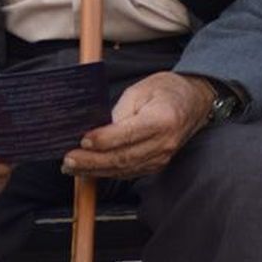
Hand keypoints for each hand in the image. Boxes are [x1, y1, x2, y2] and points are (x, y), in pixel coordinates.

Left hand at [62, 72, 213, 179]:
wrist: (193, 102)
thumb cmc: (166, 90)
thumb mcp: (140, 90)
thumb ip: (120, 111)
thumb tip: (96, 130)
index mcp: (162, 119)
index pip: (129, 134)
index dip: (104, 140)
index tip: (82, 140)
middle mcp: (164, 143)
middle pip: (124, 157)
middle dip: (93, 161)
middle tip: (69, 159)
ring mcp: (162, 157)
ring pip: (124, 169)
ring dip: (96, 170)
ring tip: (72, 167)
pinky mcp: (157, 164)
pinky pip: (129, 172)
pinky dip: (108, 172)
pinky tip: (90, 170)